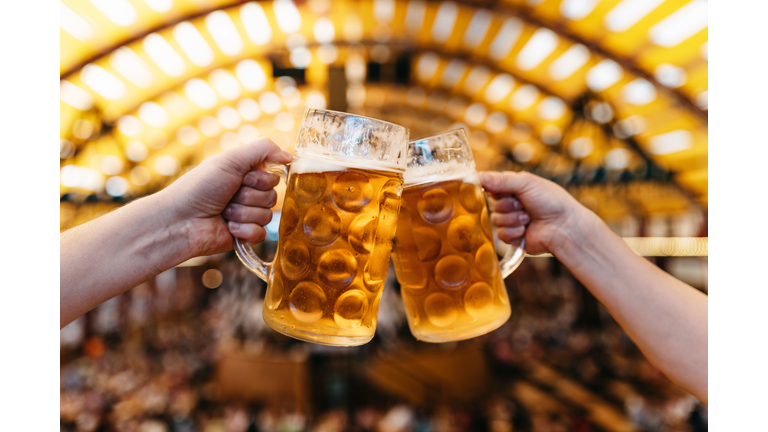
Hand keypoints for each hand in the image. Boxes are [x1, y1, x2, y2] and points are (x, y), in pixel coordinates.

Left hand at [159, 138, 292, 256]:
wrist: (180, 220)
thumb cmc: (200, 187)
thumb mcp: (230, 159)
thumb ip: (263, 149)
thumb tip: (291, 156)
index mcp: (245, 174)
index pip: (273, 177)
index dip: (259, 180)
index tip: (240, 179)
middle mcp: (248, 194)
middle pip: (273, 197)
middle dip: (249, 197)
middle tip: (228, 197)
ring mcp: (246, 215)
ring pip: (267, 216)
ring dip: (243, 213)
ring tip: (223, 213)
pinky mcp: (245, 236)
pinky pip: (261, 234)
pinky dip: (244, 230)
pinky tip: (227, 228)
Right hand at [479, 171, 594, 254]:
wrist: (565, 226)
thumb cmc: (551, 200)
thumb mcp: (526, 183)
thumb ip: (501, 180)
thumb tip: (479, 175)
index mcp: (512, 187)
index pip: (489, 186)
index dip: (493, 189)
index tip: (502, 191)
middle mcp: (509, 203)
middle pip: (491, 204)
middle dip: (508, 205)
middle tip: (524, 204)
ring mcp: (510, 220)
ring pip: (495, 220)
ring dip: (514, 218)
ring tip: (529, 217)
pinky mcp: (512, 237)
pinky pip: (501, 234)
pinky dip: (514, 232)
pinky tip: (527, 229)